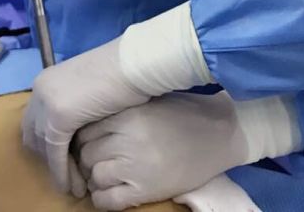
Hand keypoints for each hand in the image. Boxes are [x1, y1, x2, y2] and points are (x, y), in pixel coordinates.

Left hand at [21, 41, 149, 196]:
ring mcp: (47, 101)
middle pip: (33, 134)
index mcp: (47, 80)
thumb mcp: (89, 88)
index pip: (35, 120)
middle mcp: (40, 89)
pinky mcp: (59, 116)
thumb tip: (77, 123)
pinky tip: (73, 185)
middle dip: (47, 158)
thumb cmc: (121, 73)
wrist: (133, 63)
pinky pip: (55, 152)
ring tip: (75, 186)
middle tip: (67, 175)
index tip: (64, 158)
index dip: (46, 143)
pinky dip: (63, 171)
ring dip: (57, 170)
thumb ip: (76, 103)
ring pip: (44, 146)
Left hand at [75, 92, 249, 209]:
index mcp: (126, 115)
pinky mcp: (145, 191)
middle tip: (100, 159)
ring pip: (94, 177)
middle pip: (86, 154)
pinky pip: (107, 201)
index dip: (85, 138)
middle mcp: (126, 140)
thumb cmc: (184, 113)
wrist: (219, 135)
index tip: (92, 142)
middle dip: (89, 159)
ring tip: (109, 175)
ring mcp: (135, 167)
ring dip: (96, 179)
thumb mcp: (147, 103)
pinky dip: (103, 200)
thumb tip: (89, 120)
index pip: (85, 131)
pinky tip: (112, 193)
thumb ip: (120, 111)